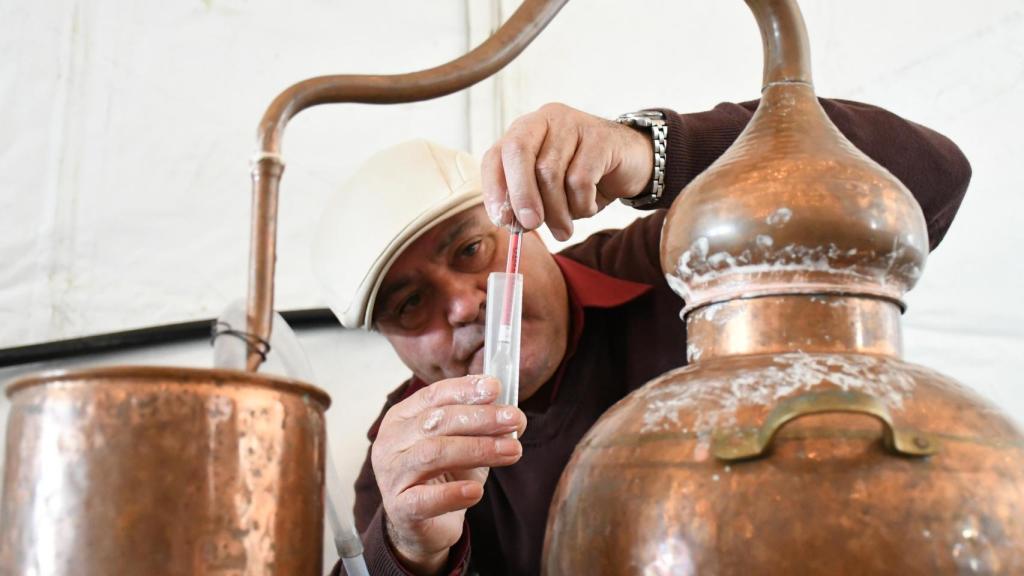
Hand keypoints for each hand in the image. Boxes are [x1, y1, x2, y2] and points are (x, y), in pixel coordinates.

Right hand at [371, 375, 526, 574]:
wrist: (426, 524)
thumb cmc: (443, 475)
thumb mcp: (463, 443)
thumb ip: (480, 425)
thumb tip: (511, 413)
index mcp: (402, 418)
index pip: (433, 395)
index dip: (464, 389)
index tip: (496, 387)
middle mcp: (390, 442)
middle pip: (436, 422)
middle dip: (480, 418)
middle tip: (514, 419)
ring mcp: (391, 475)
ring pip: (434, 453)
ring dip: (478, 449)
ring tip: (512, 451)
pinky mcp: (400, 509)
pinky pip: (425, 499)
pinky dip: (453, 494)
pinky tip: (476, 491)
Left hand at [482, 102, 653, 240]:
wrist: (632, 163)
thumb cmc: (584, 178)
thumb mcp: (549, 190)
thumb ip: (526, 200)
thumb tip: (510, 222)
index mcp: (524, 132)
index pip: (495, 155)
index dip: (493, 189)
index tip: (501, 220)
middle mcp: (544, 120)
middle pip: (518, 153)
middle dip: (521, 195)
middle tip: (530, 225)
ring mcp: (572, 124)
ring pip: (550, 173)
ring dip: (556, 211)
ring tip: (564, 228)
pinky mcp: (600, 137)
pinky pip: (581, 179)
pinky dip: (581, 203)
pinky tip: (588, 207)